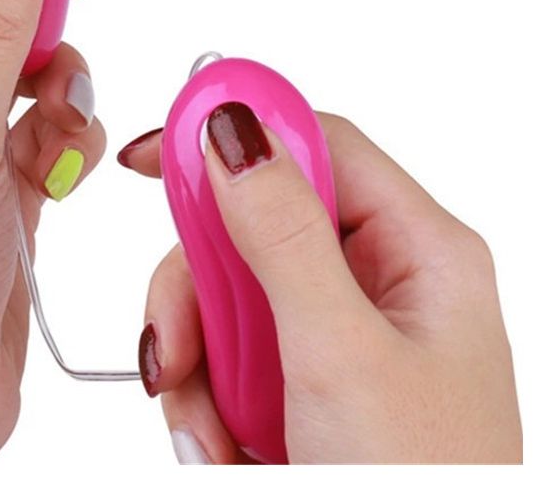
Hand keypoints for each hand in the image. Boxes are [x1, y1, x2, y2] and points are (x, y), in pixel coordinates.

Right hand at [117, 108, 521, 462]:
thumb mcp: (338, 354)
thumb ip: (282, 233)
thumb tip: (232, 128)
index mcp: (418, 251)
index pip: (317, 145)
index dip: (238, 133)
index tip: (158, 150)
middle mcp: (379, 280)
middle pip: (255, 223)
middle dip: (202, 284)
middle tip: (179, 342)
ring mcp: (336, 330)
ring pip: (228, 291)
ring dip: (198, 356)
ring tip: (210, 431)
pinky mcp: (302, 376)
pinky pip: (226, 349)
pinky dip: (205, 396)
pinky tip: (221, 448)